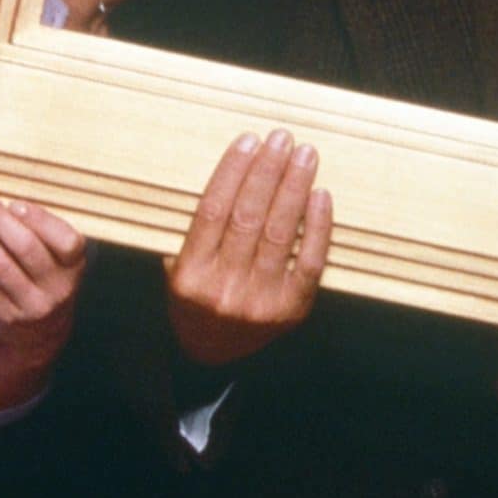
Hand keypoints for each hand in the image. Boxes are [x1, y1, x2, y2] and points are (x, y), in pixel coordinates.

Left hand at [0, 195, 86, 408]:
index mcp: (75, 266)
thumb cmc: (46, 279)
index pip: (66, 241)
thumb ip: (42, 233)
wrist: (41, 333)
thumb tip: (7, 207)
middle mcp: (59, 288)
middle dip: (0, 221)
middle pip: (27, 248)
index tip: (16, 204)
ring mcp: (33, 305)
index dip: (40, 220)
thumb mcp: (59, 259)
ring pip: (1, 267)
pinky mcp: (8, 317)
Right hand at [164, 130, 331, 369]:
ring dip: (294, 188)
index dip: (232, 172)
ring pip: (280, 233)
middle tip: (282, 139)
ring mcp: (260, 299)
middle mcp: (224, 287)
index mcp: (190, 274)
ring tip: (304, 156)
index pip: (212, 210)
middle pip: (248, 216)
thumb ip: (194, 233)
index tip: (249, 141)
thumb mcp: (177, 273)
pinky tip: (320, 196)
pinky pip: (310, 261)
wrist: (213, 357)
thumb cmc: (197, 302)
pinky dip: (318, 227)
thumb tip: (229, 174)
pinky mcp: (292, 309)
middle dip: (268, 172)